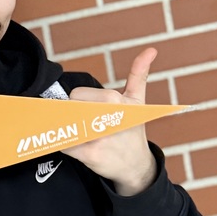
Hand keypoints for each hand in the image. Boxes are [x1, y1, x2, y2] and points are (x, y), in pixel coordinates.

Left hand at [64, 48, 158, 195]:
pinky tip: (82, 148)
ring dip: (68, 130)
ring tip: (84, 136)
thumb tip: (151, 49)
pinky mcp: (92, 155)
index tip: (89, 111)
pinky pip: (65, 145)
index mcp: (115, 100)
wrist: (137, 166)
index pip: (76, 94)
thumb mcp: (138, 101)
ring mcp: (100, 137)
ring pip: (65, 125)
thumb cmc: (133, 129)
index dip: (78, 103)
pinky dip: (67, 146)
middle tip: (86, 125)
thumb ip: (139, 74)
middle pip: (69, 108)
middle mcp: (108, 116)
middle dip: (72, 116)